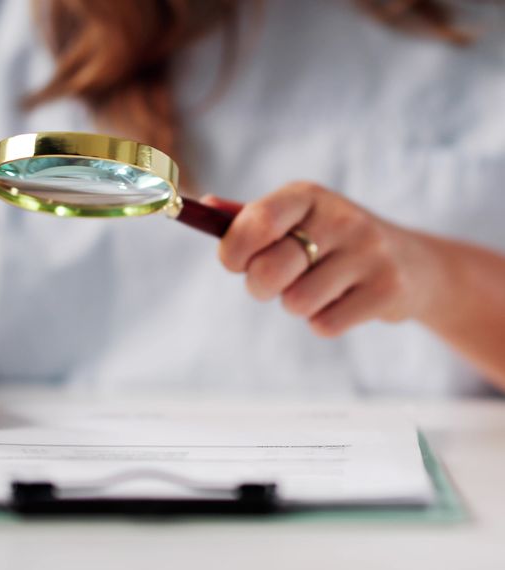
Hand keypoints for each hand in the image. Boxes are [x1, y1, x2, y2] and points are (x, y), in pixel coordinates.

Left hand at [205, 181, 435, 336]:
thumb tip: (203, 206)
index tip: (233, 263)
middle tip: (272, 283)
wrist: (414, 265)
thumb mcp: (296, 218)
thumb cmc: (332, 242)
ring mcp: (368, 253)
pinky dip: (323, 322)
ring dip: (296, 306)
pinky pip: (324, 324)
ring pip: (296, 303)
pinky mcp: (387, 290)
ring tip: (318, 289)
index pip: (259, 219)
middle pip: (270, 270)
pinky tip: (342, 302)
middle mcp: (341, 218)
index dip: (234, 249)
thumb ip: (249, 217)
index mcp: (308, 196)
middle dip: (260, 287)